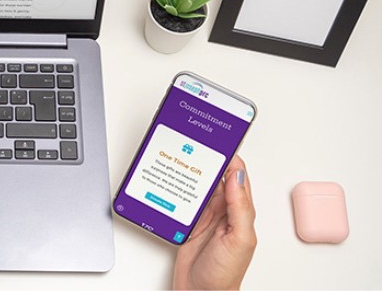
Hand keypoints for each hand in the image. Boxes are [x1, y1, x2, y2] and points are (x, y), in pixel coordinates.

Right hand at [173, 156, 256, 289]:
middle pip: (216, 178)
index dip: (231, 157)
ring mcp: (206, 217)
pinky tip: (174, 183)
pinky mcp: (189, 223)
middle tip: (197, 144)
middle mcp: (224, 212)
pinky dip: (179, 190)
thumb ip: (240, 207)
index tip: (220, 142)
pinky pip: (184, 200)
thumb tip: (237, 176)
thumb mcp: (240, 239)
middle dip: (208, 161)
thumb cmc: (224, 275)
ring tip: (184, 158)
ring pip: (199, 187)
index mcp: (241, 212)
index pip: (237, 176)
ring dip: (192, 174)